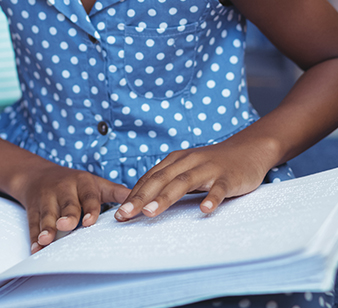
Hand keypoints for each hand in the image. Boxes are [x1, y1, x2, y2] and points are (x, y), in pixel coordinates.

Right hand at [12, 161, 128, 252]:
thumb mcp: (96, 183)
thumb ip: (117, 193)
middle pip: (67, 204)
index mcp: (82, 183)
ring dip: (47, 227)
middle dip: (67, 215)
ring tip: (46, 240)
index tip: (90, 221)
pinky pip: (33, 224)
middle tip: (67, 225)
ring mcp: (47, 199)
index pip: (89, 196)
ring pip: (47, 214)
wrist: (38, 174)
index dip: (90, 208)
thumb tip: (142, 200)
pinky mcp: (33, 209)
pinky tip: (35, 249)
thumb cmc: (74, 183)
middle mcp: (64, 189)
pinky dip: (33, 237)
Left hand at [115, 137, 274, 221]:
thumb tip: (143, 202)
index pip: (149, 178)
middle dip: (140, 198)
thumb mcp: (187, 170)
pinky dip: (211, 198)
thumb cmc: (213, 165)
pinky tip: (204, 210)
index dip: (133, 195)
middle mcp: (188, 162)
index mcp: (175, 160)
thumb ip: (169, 182)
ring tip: (150, 213)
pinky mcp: (228, 177)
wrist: (247, 150)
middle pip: (160, 180)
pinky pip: (218, 188)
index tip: (118, 213)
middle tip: (124, 215)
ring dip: (165, 198)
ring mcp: (208, 168)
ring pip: (183, 182)